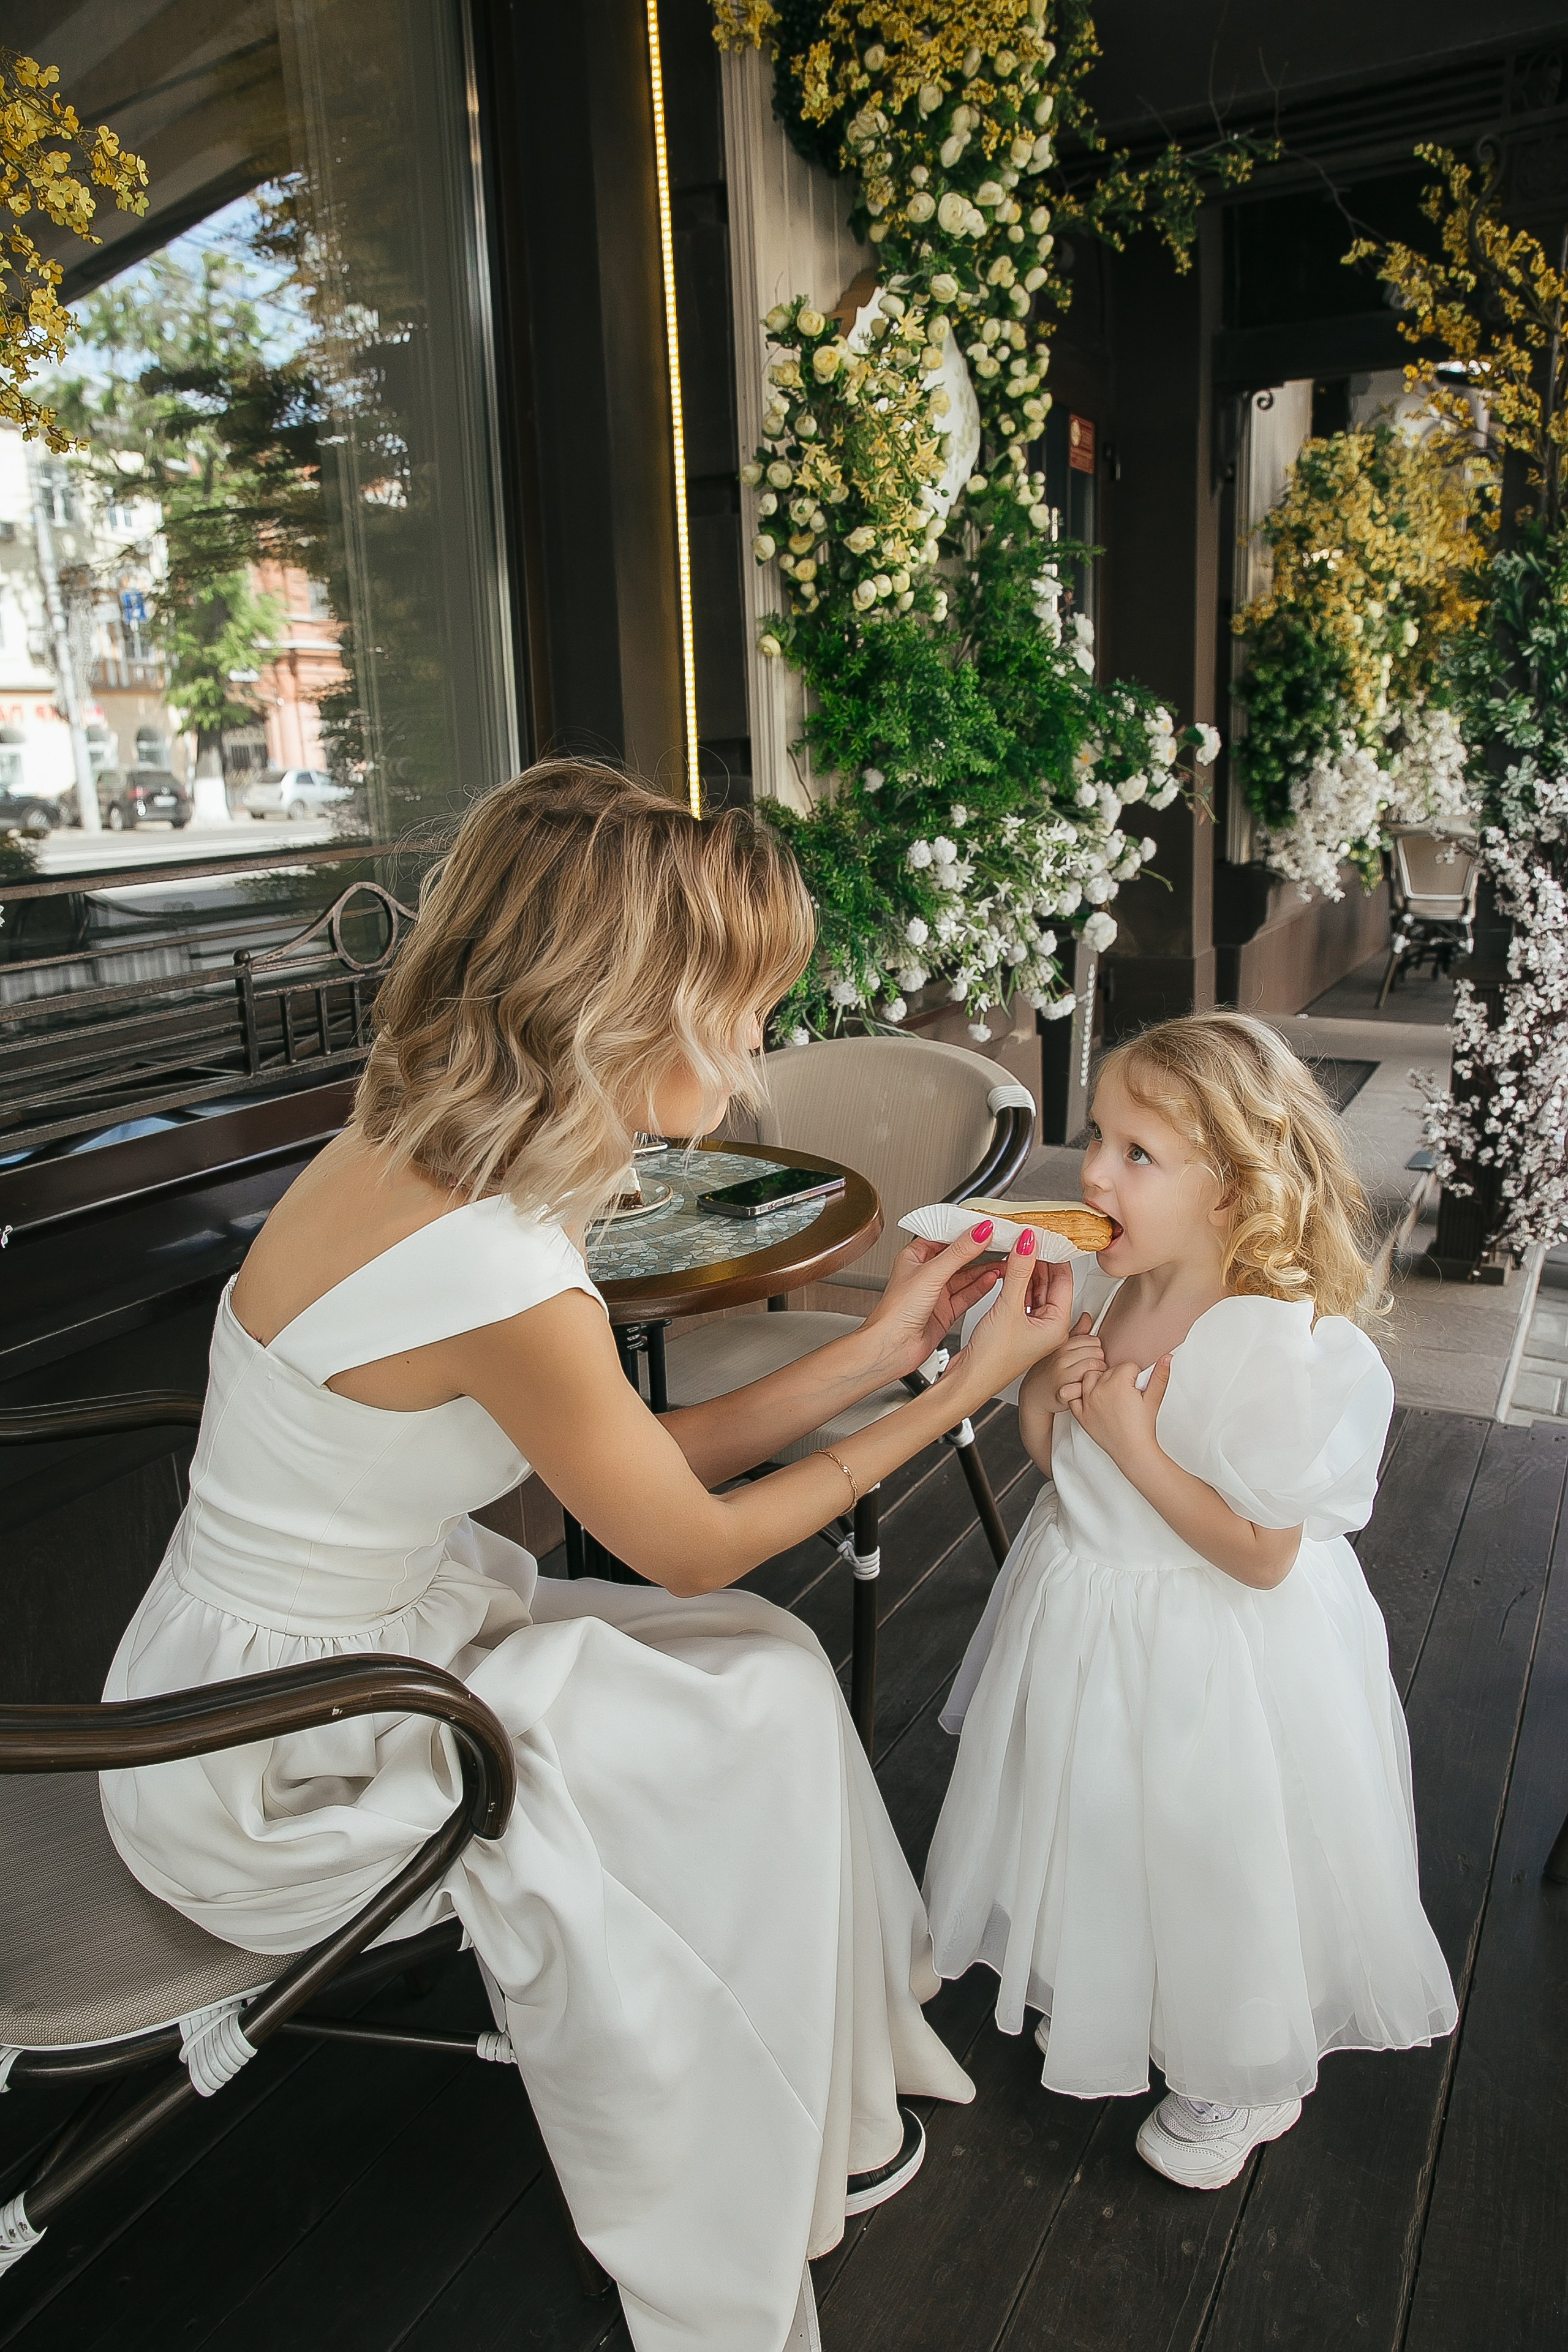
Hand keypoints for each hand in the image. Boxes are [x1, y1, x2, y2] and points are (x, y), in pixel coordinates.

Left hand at [861, 1222, 1014, 1377]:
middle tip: (1001, 1242)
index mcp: (914, 1258)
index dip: (964, 1230)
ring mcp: (936, 1293)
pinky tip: (992, 1278)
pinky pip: (967, 1294)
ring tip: (1004, 1261)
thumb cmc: (895, 1312)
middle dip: (979, 1250)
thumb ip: (958, 1252)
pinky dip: (981, 1286)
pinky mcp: (945, 1311)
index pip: (943, 1236)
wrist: (892, 1348)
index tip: (985, 1225)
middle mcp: (925, 1274)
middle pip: (958, 1256)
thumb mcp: (931, 1274)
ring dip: (984, 1269)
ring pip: (966, 1277)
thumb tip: (979, 1232)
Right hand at [948, 1233, 1075, 1404]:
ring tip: (1018, 1249)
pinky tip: (1008, 1270)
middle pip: (1050, 1283)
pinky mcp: (1016, 1327)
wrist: (968, 1381)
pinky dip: (1016, 1282)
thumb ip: (1018, 1273)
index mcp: (1058, 1326)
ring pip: (1035, 1289)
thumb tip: (1028, 1245)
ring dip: (1027, 1270)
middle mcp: (1049, 1327)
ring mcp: (1032, 1327)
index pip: (1064, 1280)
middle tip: (1029, 1238)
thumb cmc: (992, 1361)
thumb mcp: (1008, 1309)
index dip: (1055, 1255)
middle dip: (1040, 1260)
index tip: (1045, 1236)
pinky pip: (1021, 1298)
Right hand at [1022, 1311, 1105, 1414]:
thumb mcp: (1059, 1348)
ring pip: (1095, 1368)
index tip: (1090, 1356)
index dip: (1095, 1348)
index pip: (1092, 1340)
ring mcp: (1062, 1375)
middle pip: (1097, 1353)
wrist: (1032, 1396)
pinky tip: (1086, 1388)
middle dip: (1099, 1361)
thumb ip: (1077, 1333)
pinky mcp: (1064, 1393)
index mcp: (1061, 1346)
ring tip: (1091, 1378)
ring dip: (1098, 1374)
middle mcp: (1061, 1359)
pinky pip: (1087, 1385)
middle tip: (1093, 1368)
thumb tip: (1087, 1317)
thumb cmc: (1047, 1373)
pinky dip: (1090, 1388)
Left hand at [1070, 1352, 1172, 1470]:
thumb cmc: (1143, 1427)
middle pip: (1108, 1370)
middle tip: (1128, 1393)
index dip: (1135, 1375)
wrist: (1133, 1451)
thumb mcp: (1154, 1399)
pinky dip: (1080, 1395)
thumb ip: (1160, 1375)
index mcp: (1118, 1382)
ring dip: (1098, 1382)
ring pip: (1089, 1377)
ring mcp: (1088, 1401)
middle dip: (1118, 1378)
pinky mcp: (1081, 1414)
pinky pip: (1074, 1396)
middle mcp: (1099, 1389)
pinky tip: (1092, 1400)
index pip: (1127, 1365)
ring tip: (1112, 1393)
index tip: (1138, 1386)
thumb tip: (1167, 1357)